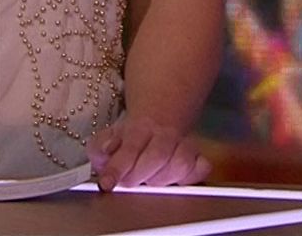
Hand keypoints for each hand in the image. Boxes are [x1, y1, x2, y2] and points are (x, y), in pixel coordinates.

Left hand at [87, 115, 210, 190]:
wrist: (159, 117)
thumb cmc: (132, 136)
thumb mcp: (109, 137)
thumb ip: (99, 148)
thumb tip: (104, 157)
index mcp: (140, 128)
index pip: (130, 148)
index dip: (118, 168)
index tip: (107, 184)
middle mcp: (165, 134)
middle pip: (157, 156)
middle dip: (140, 176)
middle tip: (129, 183)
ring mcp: (184, 145)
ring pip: (181, 164)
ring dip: (162, 179)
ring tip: (150, 181)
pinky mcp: (199, 157)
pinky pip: (202, 168)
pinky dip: (191, 177)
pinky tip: (175, 181)